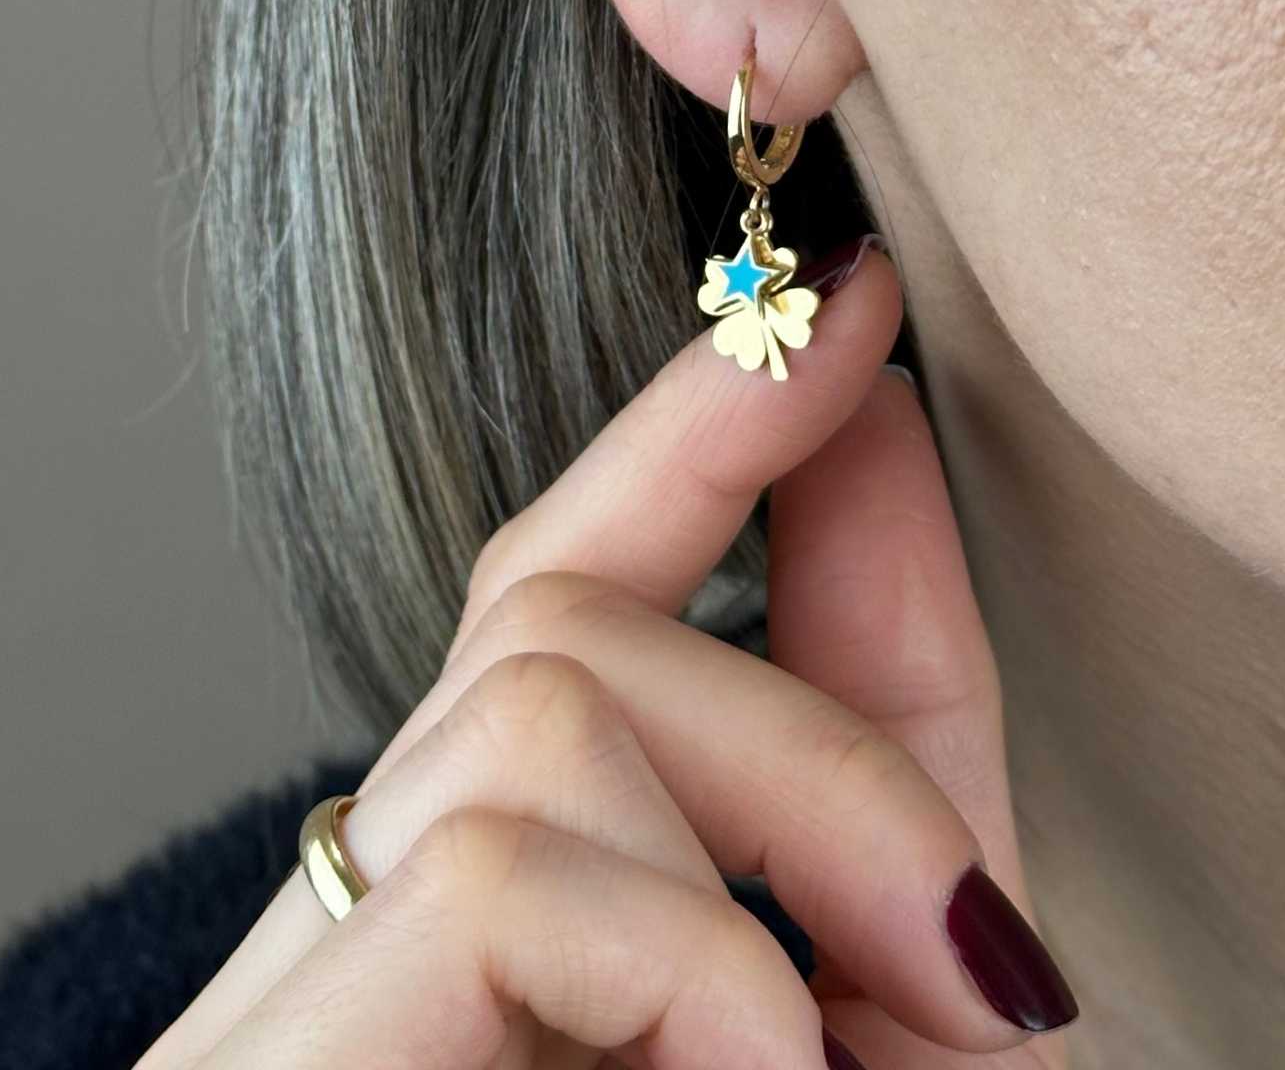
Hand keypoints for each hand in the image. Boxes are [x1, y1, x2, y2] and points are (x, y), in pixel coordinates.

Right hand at [135, 235, 1077, 1069]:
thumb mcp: (859, 955)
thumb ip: (866, 700)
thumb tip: (877, 410)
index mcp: (518, 857)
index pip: (567, 558)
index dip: (693, 410)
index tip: (844, 288)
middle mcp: (388, 868)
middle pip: (568, 621)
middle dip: (814, 747)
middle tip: (972, 981)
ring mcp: (329, 953)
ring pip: (559, 705)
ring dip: (771, 873)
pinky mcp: (312, 1033)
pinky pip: (529, 872)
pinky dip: (702, 988)